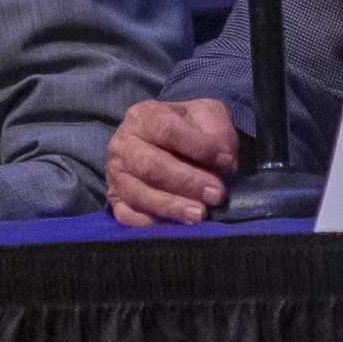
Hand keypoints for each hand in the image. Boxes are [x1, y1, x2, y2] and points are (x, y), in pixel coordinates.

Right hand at [106, 98, 237, 225]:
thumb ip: (216, 128)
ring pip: (139, 193)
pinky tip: (175, 226)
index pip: (168, 130)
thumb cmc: (188, 129)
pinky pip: (127, 216)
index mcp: (144, 116)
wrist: (168, 145)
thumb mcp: (205, 115)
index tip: (227, 161)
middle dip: (187, 182)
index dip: (199, 146)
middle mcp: (123, 144)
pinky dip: (150, 223)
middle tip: (217, 194)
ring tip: (200, 214)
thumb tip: (223, 159)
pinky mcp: (115, 200)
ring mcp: (115, 174)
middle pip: (151, 166)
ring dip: (172, 206)